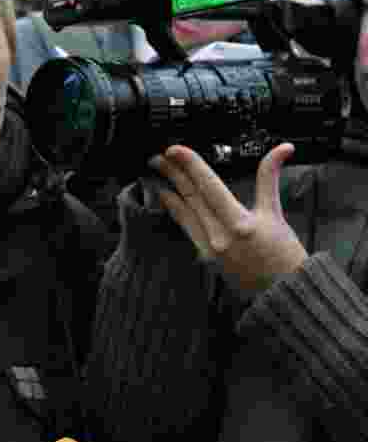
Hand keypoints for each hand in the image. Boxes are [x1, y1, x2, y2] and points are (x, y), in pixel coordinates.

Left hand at [149, 143, 308, 296]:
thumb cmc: (285, 254)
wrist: (284, 293)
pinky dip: (177, 212)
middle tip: (159, 157)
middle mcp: (220, 236)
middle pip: (191, 197)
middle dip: (173, 174)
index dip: (191, 165)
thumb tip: (283, 148)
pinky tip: (168, 200)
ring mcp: (210, 249)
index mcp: (240, 223)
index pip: (209, 186)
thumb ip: (270, 178)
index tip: (175, 150)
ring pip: (184, 213)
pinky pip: (187, 229)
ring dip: (169, 192)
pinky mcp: (205, 259)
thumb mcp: (276, 213)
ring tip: (156, 176)